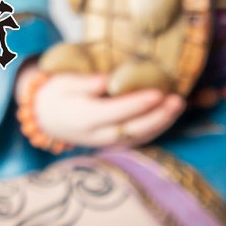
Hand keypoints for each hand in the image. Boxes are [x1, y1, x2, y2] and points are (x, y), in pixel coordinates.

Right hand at [19, 68, 184, 150]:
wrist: (46, 119)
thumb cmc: (56, 94)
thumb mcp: (63, 82)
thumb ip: (85, 83)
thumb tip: (106, 81)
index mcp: (86, 118)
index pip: (117, 112)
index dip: (138, 104)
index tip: (158, 93)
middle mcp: (99, 135)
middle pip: (133, 130)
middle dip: (158, 117)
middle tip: (177, 101)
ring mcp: (107, 143)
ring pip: (139, 138)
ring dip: (161, 124)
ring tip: (178, 106)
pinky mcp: (113, 143)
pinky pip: (137, 140)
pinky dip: (155, 129)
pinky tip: (168, 115)